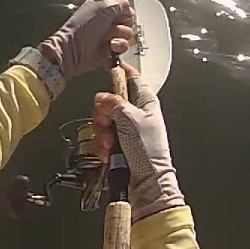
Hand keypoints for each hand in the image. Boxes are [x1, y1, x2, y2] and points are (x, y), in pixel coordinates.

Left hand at [39, 0, 135, 81]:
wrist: (75, 49)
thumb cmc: (84, 26)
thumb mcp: (104, 5)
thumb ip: (122, 2)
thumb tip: (129, 8)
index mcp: (103, 4)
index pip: (123, 2)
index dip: (124, 7)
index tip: (119, 11)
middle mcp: (106, 18)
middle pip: (128, 18)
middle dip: (123, 22)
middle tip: (111, 24)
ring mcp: (109, 33)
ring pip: (128, 32)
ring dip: (120, 34)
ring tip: (108, 37)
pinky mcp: (111, 47)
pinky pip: (125, 45)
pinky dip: (119, 46)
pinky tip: (110, 46)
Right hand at [92, 63, 184, 221]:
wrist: (147, 182)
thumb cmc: (147, 151)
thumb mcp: (130, 119)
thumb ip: (113, 103)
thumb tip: (101, 96)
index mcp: (145, 102)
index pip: (132, 77)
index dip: (120, 71)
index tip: (108, 66)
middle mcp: (136, 113)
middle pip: (110, 101)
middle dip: (103, 114)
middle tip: (108, 124)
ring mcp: (126, 129)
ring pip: (103, 120)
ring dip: (102, 133)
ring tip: (110, 144)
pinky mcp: (118, 144)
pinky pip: (102, 137)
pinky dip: (102, 146)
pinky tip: (108, 153)